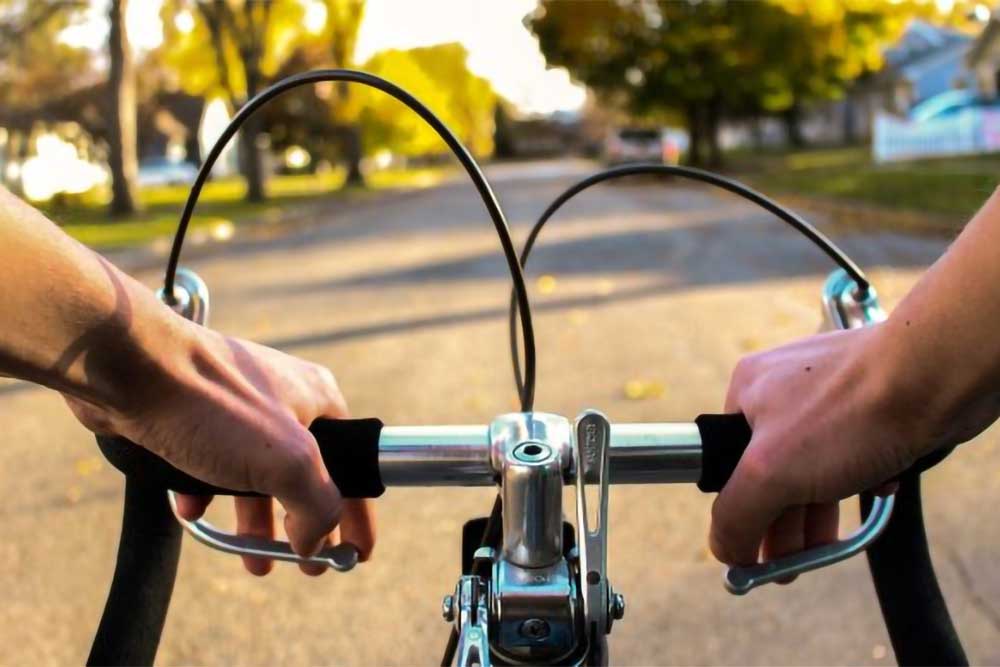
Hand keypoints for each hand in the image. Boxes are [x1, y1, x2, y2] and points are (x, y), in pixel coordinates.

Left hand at [65, 319, 374, 575]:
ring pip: (255, 475)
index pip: (354, 463)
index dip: (358, 513)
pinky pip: (209, 464)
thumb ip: (317, 506)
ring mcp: (237, 407)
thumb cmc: (212, 403)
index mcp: (318, 399)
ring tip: (253, 559)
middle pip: (304, 475)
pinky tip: (192, 509)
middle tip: (305, 565)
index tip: (356, 554)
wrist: (126, 368)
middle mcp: (282, 400)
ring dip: (255, 519)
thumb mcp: (285, 461)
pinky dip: (206, 492)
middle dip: (302, 524)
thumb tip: (317, 543)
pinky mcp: (194, 416)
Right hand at [710, 325, 926, 569]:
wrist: (934, 376)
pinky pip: (855, 451)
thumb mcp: (770, 472)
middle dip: (782, 522)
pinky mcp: (870, 402)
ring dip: (820, 510)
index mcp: (747, 391)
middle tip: (789, 565)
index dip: (741, 511)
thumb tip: (723, 549)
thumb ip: (735, 514)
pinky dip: (862, 478)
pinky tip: (877, 484)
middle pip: (772, 471)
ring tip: (824, 548)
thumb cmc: (849, 411)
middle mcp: (783, 387)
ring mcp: (829, 393)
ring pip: (816, 465)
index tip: (755, 553)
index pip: (727, 462)